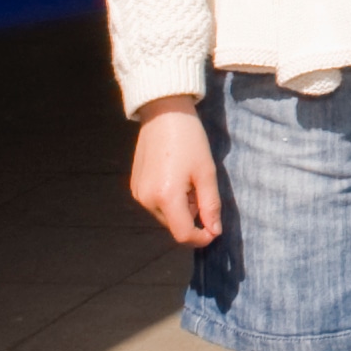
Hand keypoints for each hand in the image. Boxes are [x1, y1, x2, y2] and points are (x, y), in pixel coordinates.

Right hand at [129, 99, 220, 246]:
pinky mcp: (135, 186)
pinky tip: (176, 176)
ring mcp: (138, 193)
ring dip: (181, 208)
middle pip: (175, 226)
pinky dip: (169, 199)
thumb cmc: (189, 140)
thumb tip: (215, 231)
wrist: (163, 113)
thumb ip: (211, 205)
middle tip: (201, 188)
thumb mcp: (206, 172)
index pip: (183, 234)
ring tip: (188, 179)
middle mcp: (147, 200)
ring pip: (166, 216)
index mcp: (166, 197)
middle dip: (192, 216)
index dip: (201, 238)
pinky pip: (156, 204)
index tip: (215, 230)